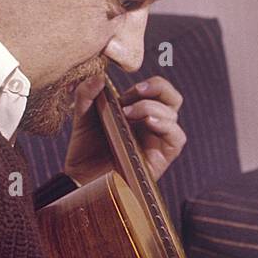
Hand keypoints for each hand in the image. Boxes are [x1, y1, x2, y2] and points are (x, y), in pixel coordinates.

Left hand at [64, 74, 185, 184]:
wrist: (81, 179)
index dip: (146, 85)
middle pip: (172, 98)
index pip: (157, 90)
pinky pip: (177, 139)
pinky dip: (166, 126)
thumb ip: (87, 94)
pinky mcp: (161, 159)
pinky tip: (149, 122)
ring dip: (152, 107)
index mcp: (138, 112)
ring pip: (173, 115)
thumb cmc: (85, 150)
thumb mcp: (82, 116)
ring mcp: (157, 141)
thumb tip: (98, 77)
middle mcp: (151, 125)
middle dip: (159, 87)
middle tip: (137, 90)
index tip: (123, 91)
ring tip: (127, 113)